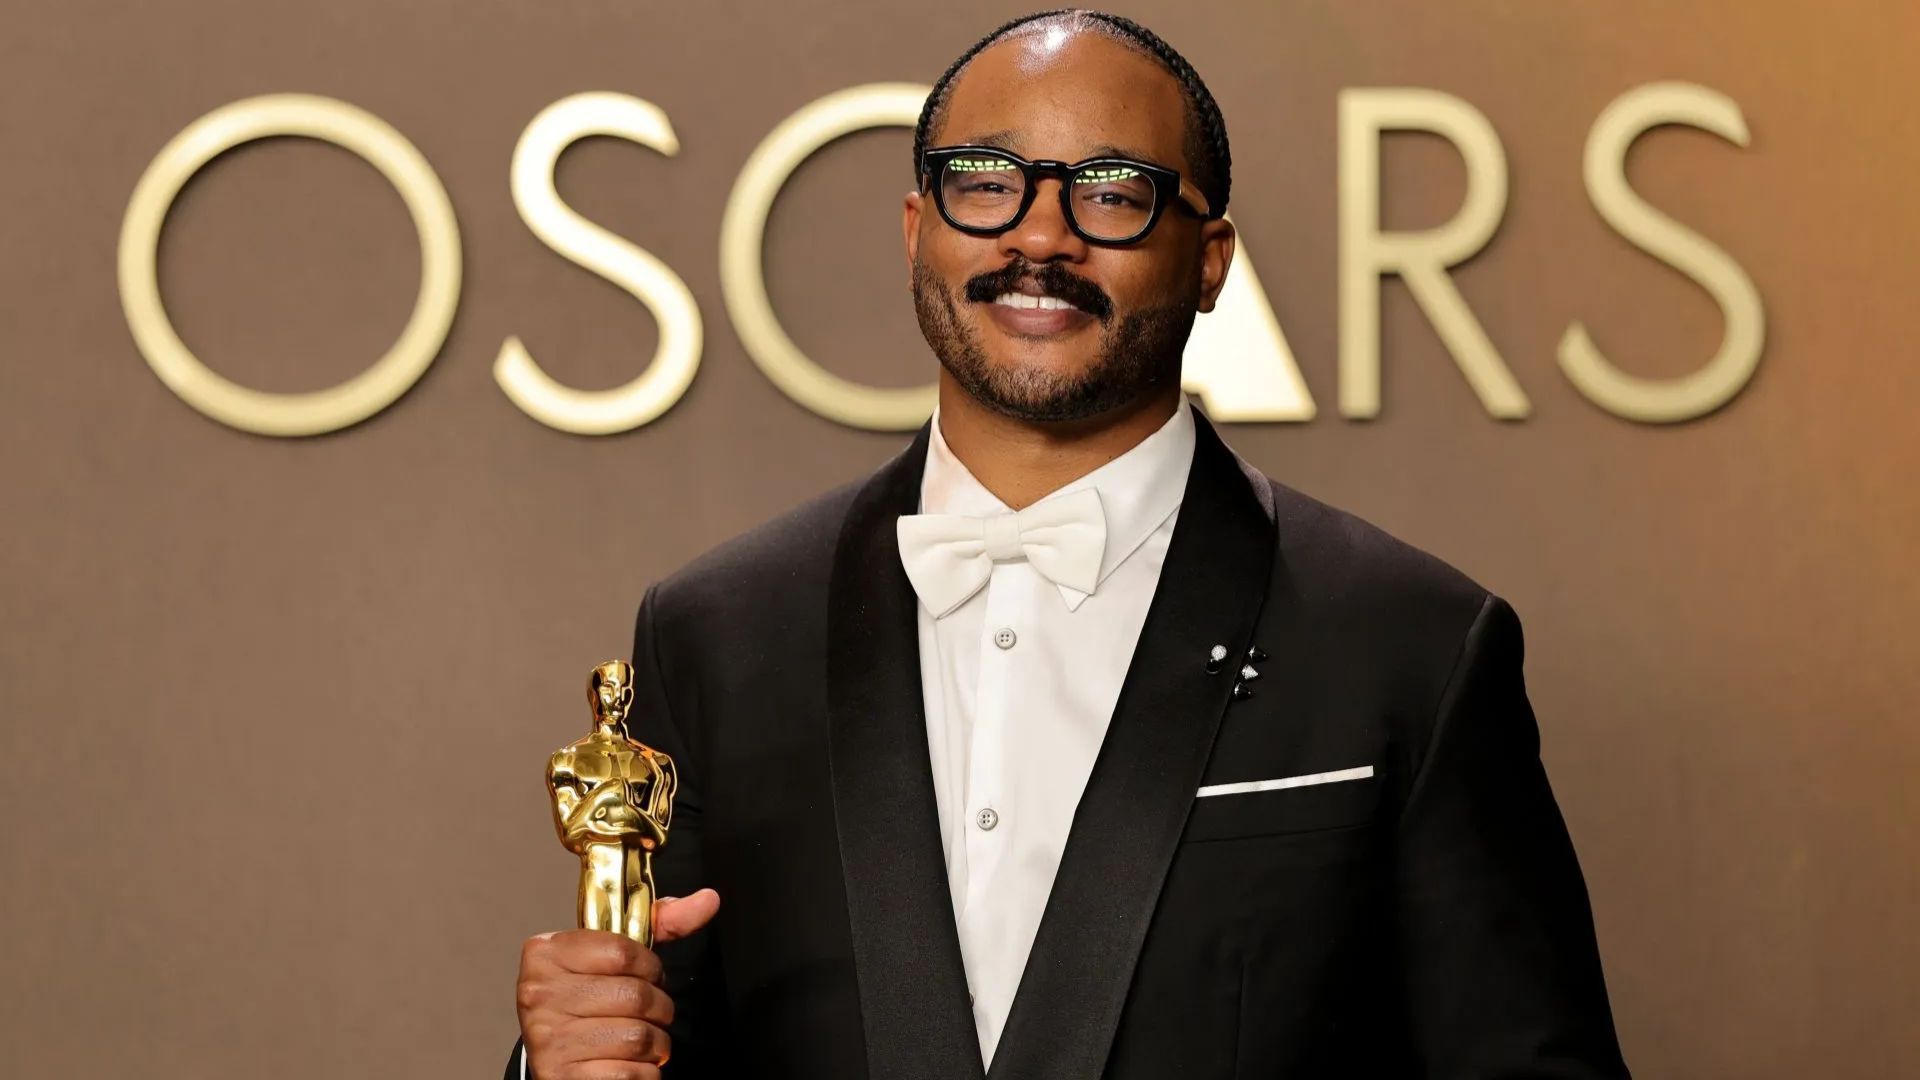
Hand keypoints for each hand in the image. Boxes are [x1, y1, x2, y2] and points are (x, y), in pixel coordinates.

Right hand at [517, 889, 721, 1079]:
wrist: (554, 1055)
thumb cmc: (588, 1000)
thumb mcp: (613, 954)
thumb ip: (659, 924)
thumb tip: (707, 900)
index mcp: (547, 954)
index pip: (622, 951)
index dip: (650, 966)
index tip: (648, 975)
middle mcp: (540, 995)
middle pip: (635, 996)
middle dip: (659, 1008)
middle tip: (650, 1013)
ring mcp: (549, 1039)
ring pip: (637, 1037)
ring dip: (655, 1043)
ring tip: (641, 1040)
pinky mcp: (563, 1078)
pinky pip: (631, 1074)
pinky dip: (644, 1072)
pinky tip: (629, 1064)